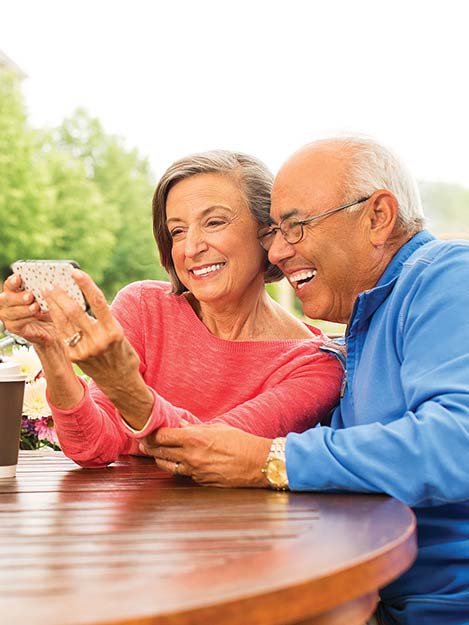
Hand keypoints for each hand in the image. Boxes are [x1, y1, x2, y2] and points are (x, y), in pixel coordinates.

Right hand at [0, 274, 57, 345]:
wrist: (58, 325)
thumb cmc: (52, 307)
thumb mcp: (51, 295)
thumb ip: (45, 288)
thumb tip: (49, 281)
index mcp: (15, 290)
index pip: (10, 284)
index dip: (13, 281)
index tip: (19, 278)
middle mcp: (9, 302)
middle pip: (6, 298)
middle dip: (18, 297)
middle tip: (30, 296)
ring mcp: (9, 315)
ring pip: (10, 311)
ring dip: (24, 309)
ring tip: (36, 307)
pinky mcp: (14, 327)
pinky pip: (16, 323)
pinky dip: (26, 319)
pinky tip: (36, 316)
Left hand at [42, 270, 152, 426]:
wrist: (120, 380)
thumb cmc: (121, 351)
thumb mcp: (119, 332)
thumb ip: (104, 318)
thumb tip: (84, 298)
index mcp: (113, 331)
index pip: (98, 301)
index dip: (85, 284)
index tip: (75, 272)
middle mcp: (99, 340)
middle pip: (75, 311)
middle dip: (60, 295)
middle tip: (50, 284)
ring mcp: (85, 350)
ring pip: (65, 322)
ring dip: (53, 306)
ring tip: (47, 294)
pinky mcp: (75, 357)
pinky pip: (63, 334)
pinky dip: (57, 321)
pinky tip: (52, 312)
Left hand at [140, 423, 271, 487]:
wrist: (258, 464)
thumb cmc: (241, 443)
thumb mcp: (218, 429)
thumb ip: (196, 428)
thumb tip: (181, 425)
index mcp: (194, 439)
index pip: (162, 436)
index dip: (152, 433)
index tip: (147, 430)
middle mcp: (191, 456)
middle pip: (159, 452)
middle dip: (150, 447)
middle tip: (145, 442)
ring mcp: (195, 472)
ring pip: (167, 467)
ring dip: (161, 459)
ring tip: (159, 453)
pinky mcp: (201, 482)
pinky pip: (184, 474)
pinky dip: (181, 468)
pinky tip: (182, 462)